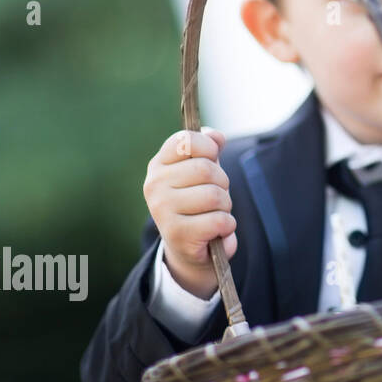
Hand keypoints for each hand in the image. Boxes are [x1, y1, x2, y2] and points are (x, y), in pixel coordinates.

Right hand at [143, 127, 234, 298]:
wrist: (189, 245)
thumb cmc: (198, 200)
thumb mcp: (204, 170)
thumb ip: (210, 147)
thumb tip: (215, 135)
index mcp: (159, 164)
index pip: (187, 140)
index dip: (208, 148)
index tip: (212, 159)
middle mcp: (154, 184)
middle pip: (206, 169)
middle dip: (222, 183)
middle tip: (215, 196)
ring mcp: (161, 210)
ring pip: (214, 195)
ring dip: (225, 206)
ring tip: (214, 212)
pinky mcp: (176, 234)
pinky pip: (219, 221)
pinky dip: (227, 225)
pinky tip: (216, 230)